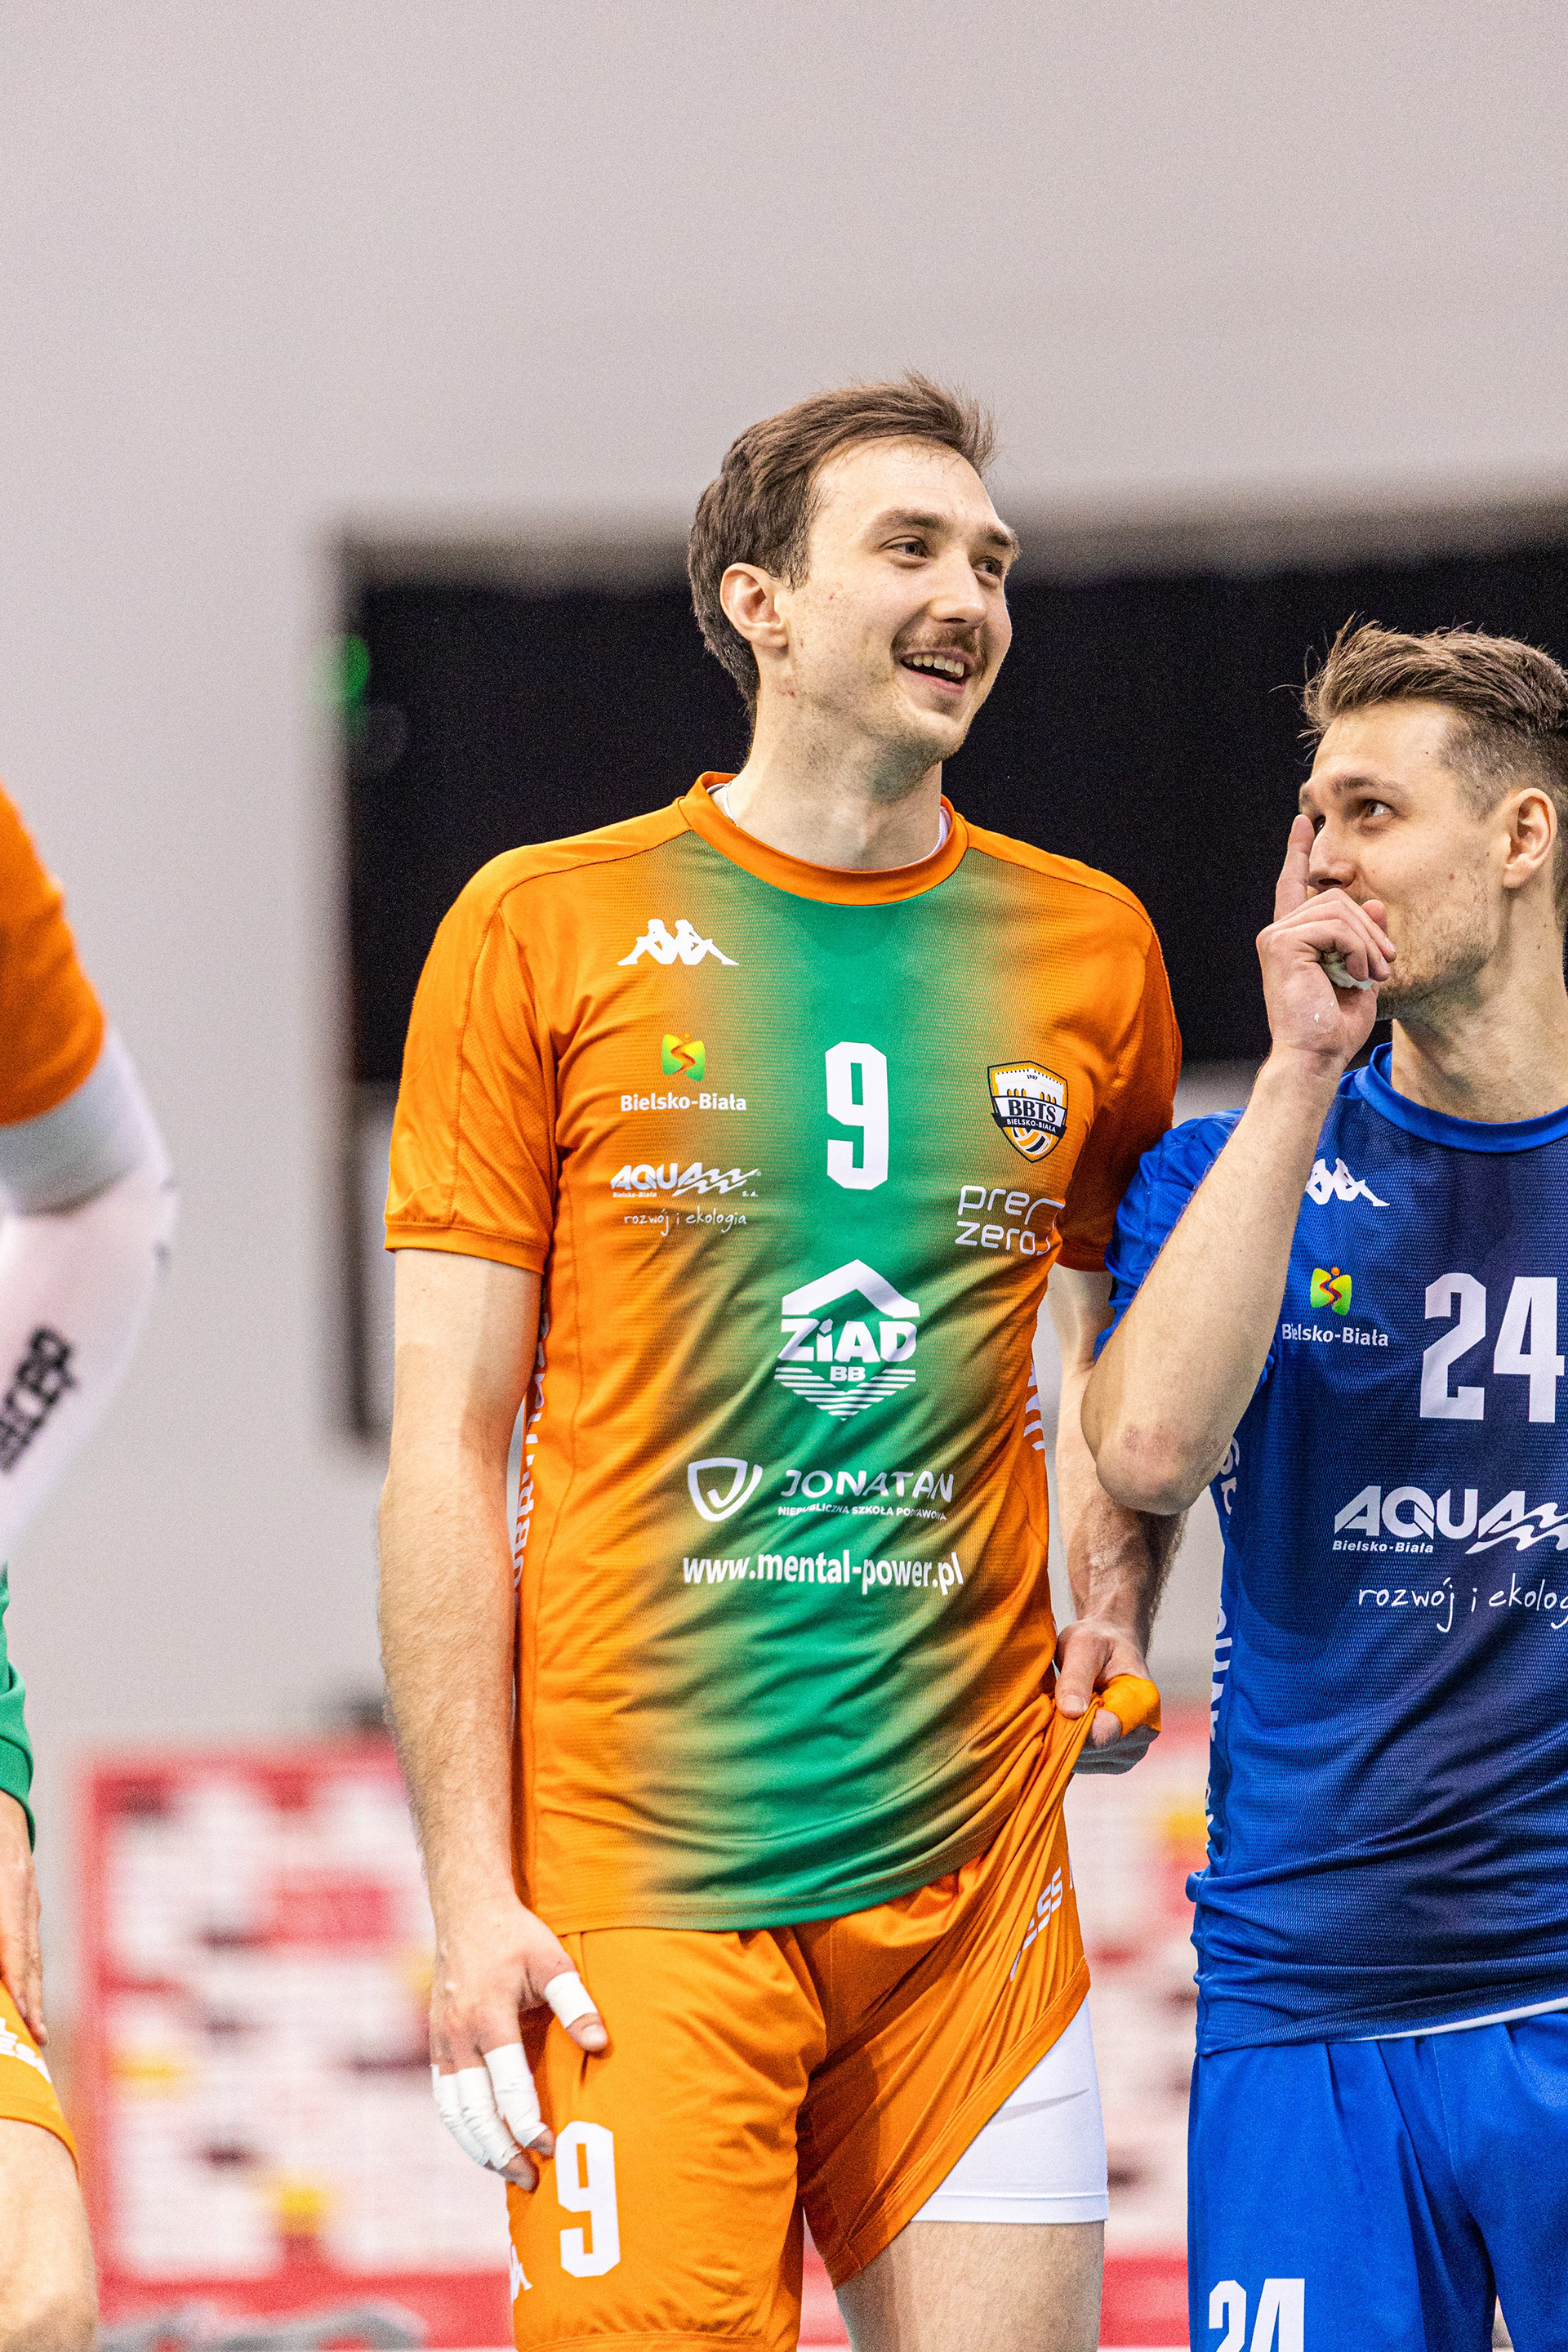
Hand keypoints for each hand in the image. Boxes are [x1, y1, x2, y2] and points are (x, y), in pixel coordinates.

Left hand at [0, 1792, 43, 2044]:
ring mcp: (29, 1894)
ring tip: (37, 2028)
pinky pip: (29, 1940)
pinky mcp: (26, 1898)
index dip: (18, 1983)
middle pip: (29, 1953)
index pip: (13, 1943)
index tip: (23, 2016)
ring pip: (33, 1949)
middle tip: (37, 2038)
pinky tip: (29, 1993)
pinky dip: (29, 1970)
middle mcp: (24, 1891)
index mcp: (8, 1880)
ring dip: (34, 1991)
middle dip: (32, 1999)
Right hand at [430, 1890, 606, 2189]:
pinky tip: (486, 2146)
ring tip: (510, 2172)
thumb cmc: (516, 1938)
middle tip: (530, 2179)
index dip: (527, 2123)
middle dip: (501, 2151)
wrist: (466, 1912)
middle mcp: (458, 2036)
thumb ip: (576, 2004)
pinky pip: (445, 2100)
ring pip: (453, 2113)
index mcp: (488, 2016)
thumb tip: (600, 2044)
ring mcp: (441, 2042)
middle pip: (474, 2112)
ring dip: (479, 2149)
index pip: (507, 2086)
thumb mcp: (553, 1960)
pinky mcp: (436, 2045)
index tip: (551, 2146)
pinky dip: (463, 2130)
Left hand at [1055, 1616, 1159, 1771]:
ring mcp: (1132, 1752)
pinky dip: (1069, 1747)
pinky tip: (1067, 1722)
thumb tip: (1071, 1713)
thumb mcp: (1082, 1646)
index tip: (1054, 1706)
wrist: (1111, 1647)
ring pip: (1085, 1761)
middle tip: (1057, 1701)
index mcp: (1144, 1704)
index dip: (1071, 1725)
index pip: (1104, 1734)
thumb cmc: (1098, 1642)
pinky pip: (1084, 1764)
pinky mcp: (1116, 1760)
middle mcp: (1145, 1734)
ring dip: (1065, 1739)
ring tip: (1066, 1707)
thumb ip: (1076, 1677)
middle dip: (1066, 1730)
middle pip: (1093, 1750)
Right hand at [1256, 814, 1391, 1069]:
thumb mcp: (1362, 973)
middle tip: (1383, 967)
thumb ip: (1365, 937)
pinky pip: (1335, 926)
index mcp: (1293, 939)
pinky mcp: (1280, 944)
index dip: (1298, 853)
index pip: (1294, 886)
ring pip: (1339, 908)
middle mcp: (1279, 933)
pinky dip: (1357, 948)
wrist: (1315, 1055)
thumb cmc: (1335, 1025)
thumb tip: (1371, 902)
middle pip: (1336, 898)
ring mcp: (1276, 937)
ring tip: (1372, 974)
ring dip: (1368, 942)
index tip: (1303, 821)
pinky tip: (1358, 973)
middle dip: (1370, 929)